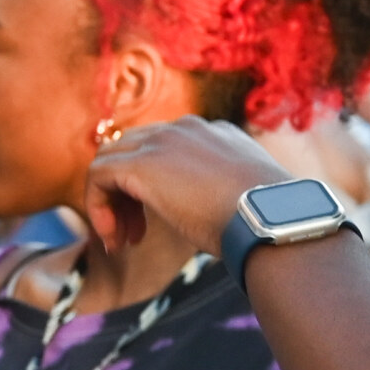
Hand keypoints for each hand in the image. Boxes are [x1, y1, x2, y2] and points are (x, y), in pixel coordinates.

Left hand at [86, 118, 291, 254]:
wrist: (271, 219)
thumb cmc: (269, 221)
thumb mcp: (247, 200)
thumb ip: (227, 194)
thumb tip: (228, 218)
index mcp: (215, 134)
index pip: (165, 147)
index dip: (155, 186)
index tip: (162, 221)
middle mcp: (186, 128)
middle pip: (133, 150)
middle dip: (128, 194)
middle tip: (136, 235)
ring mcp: (162, 141)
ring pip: (111, 160)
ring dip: (111, 203)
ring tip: (124, 240)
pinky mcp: (140, 164)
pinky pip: (98, 177)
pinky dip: (98, 208)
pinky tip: (116, 238)